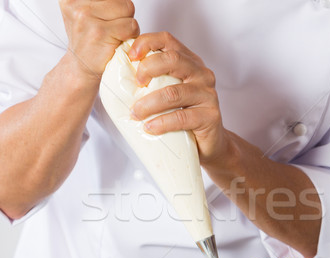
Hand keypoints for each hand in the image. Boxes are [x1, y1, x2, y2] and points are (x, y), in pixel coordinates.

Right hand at [59, 0, 139, 78]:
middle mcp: (75, 4)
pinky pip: (131, 25)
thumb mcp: (86, 12)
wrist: (80, 67)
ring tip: (113, 34)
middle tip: (110, 29)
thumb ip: (101, 1)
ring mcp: (86, 16)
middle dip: (122, 14)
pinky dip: (130, 35)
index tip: (105, 18)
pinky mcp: (99, 32)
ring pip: (127, 8)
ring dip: (127, 24)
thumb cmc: (88, 40)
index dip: (114, 6)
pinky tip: (116, 42)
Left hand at [128, 32, 230, 167]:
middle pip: (172, 59)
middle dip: (148, 69)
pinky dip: (162, 122)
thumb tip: (119, 77)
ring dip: (149, 103)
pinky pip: (182, 117)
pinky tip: (150, 128)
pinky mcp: (210, 116)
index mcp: (189, 62)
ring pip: (174, 92)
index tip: (130, 57)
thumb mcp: (168, 93)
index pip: (167, 40)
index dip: (147, 43)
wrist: (208, 144)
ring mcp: (208, 94)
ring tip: (135, 114)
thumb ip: (153, 82)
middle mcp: (201, 74)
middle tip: (135, 86)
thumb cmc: (183, 117)